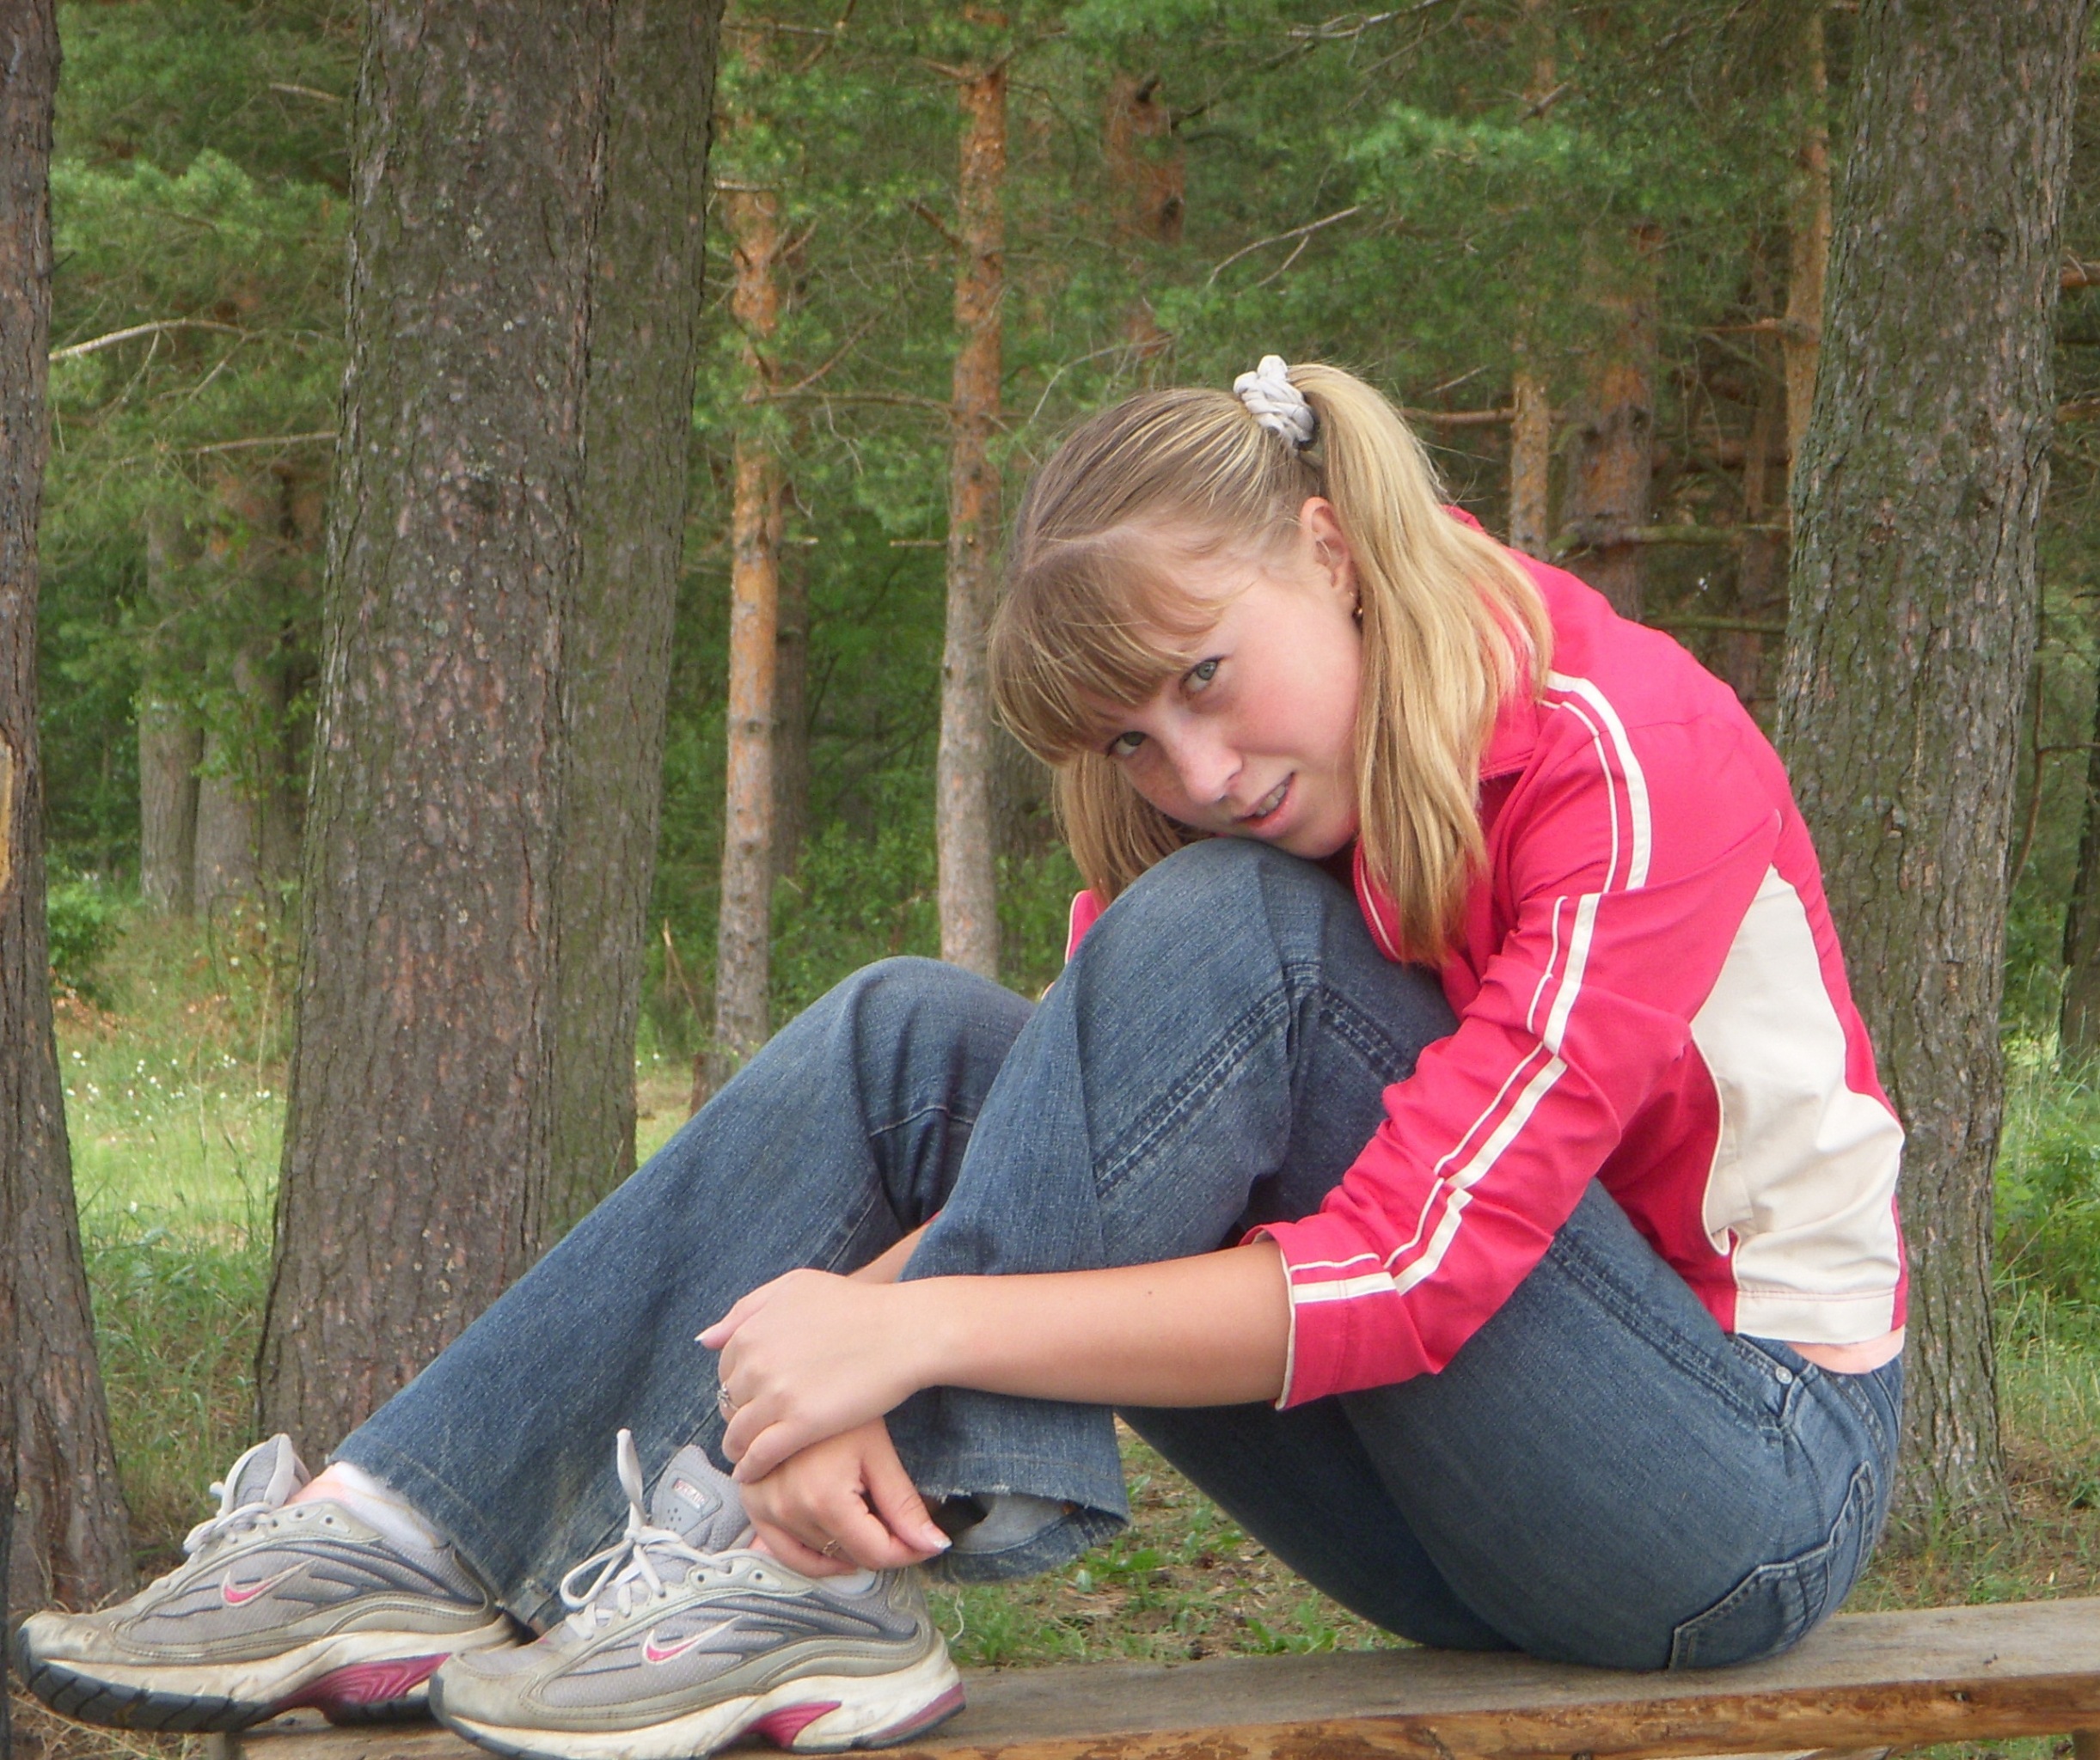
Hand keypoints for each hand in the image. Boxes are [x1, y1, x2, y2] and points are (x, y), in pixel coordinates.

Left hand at [700, 1269, 930, 1479]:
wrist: (903, 1331)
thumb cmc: (856, 1305)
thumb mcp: (796, 1286)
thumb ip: (748, 1308)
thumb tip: (707, 1339)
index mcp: (752, 1331)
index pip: (725, 1370)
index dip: (738, 1386)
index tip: (751, 1398)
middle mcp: (756, 1363)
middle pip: (729, 1403)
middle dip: (738, 1416)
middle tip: (754, 1427)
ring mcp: (777, 1396)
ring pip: (738, 1434)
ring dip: (739, 1448)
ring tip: (749, 1456)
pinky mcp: (800, 1426)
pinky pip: (760, 1456)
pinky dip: (751, 1468)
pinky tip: (755, 1474)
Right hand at [738, 1419, 951, 1575]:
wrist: (804, 1379)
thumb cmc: (847, 1410)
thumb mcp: (879, 1455)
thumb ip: (904, 1507)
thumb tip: (935, 1546)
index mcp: (824, 1498)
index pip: (875, 1553)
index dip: (908, 1552)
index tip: (926, 1543)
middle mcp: (789, 1509)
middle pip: (848, 1557)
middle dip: (880, 1547)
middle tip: (900, 1524)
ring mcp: (764, 1509)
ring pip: (818, 1558)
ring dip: (848, 1550)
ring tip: (869, 1523)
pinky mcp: (752, 1505)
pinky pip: (782, 1552)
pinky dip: (811, 1556)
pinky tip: (835, 1541)